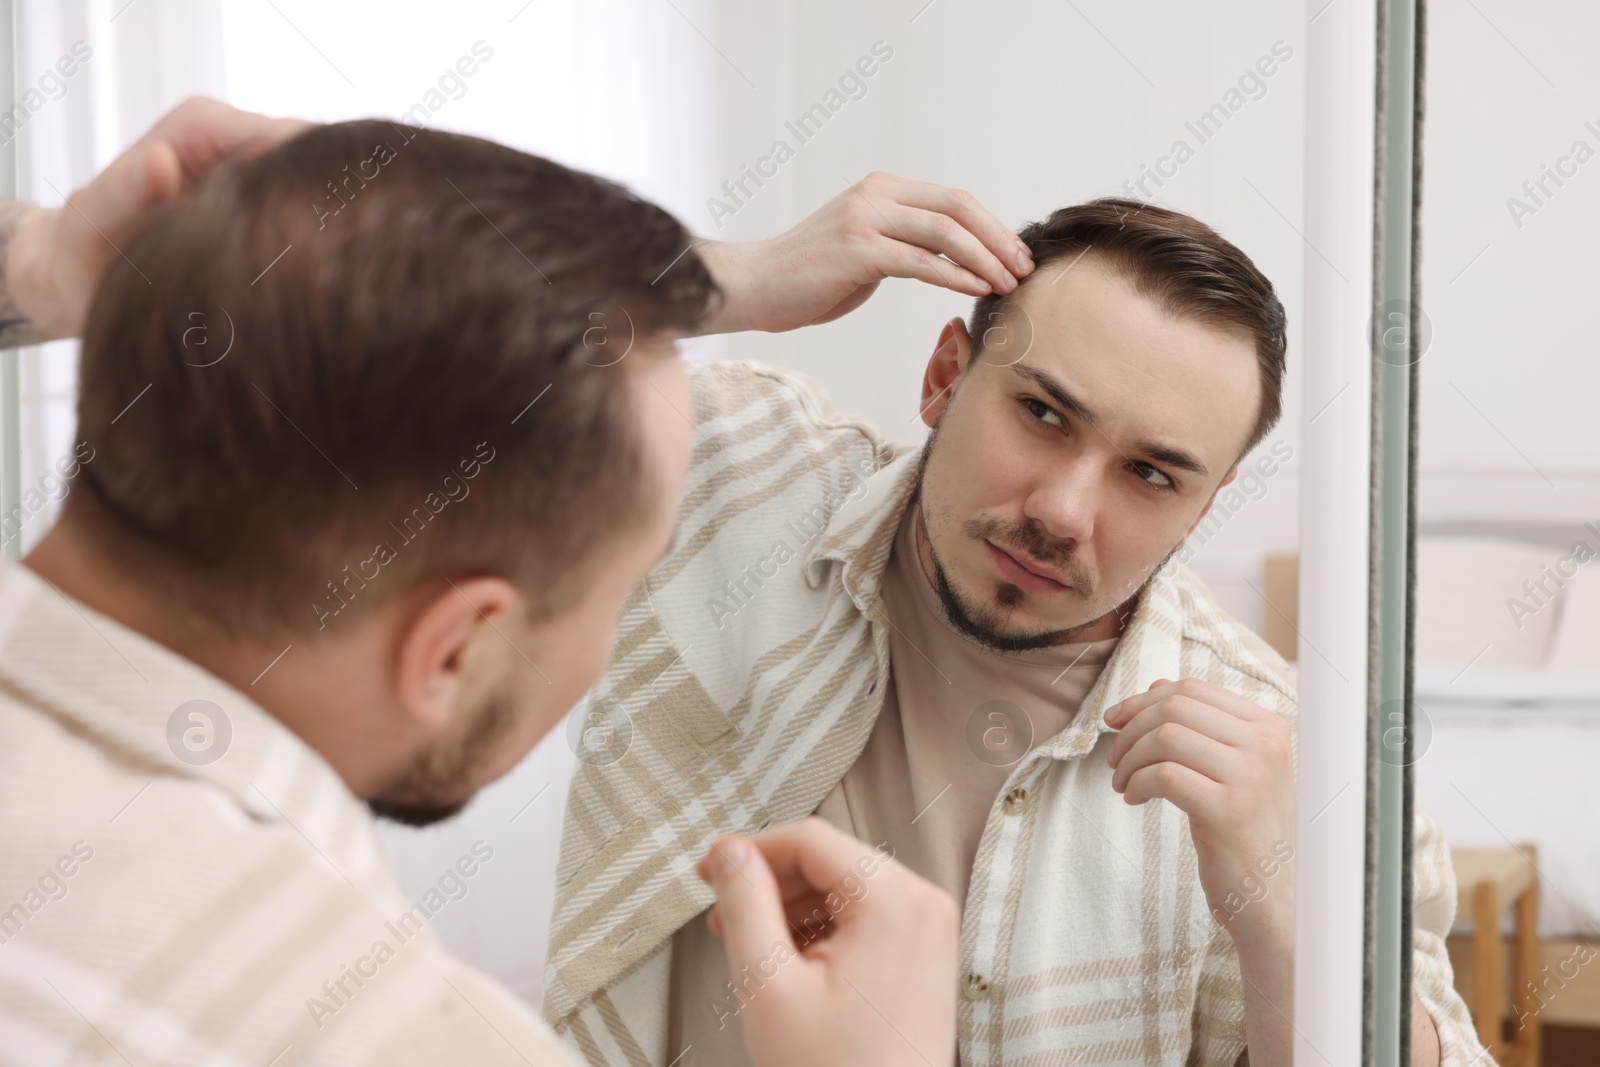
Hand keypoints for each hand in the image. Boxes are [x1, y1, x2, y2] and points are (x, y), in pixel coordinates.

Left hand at [7, 95, 307, 340]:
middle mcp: (237, 138)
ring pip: (323, 190)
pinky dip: (317, 246)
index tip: (323, 239)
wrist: (79, 274)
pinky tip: (311, 283)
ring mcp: (256, 169)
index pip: (291, 137)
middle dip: (332, 210)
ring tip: (320, 284)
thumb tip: (161, 164)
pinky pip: (309, 215)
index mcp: (202, 126)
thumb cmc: (80, 249)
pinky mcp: (265, 200)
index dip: (318, 183)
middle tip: (326, 273)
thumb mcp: (91, 222)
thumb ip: (124, 192)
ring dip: (327, 233)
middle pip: (319, 162)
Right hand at [695, 171, 1032, 333]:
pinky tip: (976, 289)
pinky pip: (920, 261)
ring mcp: (866, 218)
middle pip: (957, 207)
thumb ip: (903, 246)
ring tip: (1007, 284)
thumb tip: (952, 262)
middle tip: (1023, 268)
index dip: (992, 226)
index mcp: (882, 190)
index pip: (952, 199)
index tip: (1016, 255)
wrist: (753, 286)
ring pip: (944, 232)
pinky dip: (955, 275)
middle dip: (997, 239)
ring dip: (984, 259)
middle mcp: (876, 195)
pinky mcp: (857, 249)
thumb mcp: (865, 251)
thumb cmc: (808, 278)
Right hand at [697, 816, 958, 1066]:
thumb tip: (728, 851)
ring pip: (845, 887)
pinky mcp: (926, 954)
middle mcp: (923, 904)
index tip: (708, 872)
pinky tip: (794, 969)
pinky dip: (824, 931)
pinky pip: (866, 917)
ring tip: (757, 954)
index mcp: (893, 901)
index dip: (750, 850)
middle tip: (724, 921)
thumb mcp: (768, 984)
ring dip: (793, 909)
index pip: (809, 838)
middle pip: (830, 860)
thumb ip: (744, 904)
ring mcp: (931, 929)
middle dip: (771, 885)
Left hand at [1103, 677, 1294, 949]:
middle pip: (1174, 708)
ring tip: (1123, 782)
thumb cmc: (1247, 831)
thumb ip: (1201, 727)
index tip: (1116, 721)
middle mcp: (1265, 744)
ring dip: (1129, 758)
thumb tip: (1154, 687)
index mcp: (1268, 727)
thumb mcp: (1235, 770)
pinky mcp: (1227, 810)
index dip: (1143, 700)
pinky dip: (1136, 783)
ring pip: (1164, 738)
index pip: (1192, 689)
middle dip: (1130, 729)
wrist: (1275, 895)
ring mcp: (1249, 776)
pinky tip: (1134, 799)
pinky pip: (1162, 776)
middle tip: (1114, 758)